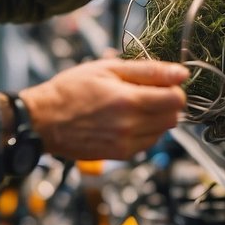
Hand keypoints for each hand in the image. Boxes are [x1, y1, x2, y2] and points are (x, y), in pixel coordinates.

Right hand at [19, 58, 186, 160]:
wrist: (43, 120)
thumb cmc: (70, 90)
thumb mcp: (107, 69)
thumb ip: (147, 70)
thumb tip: (181, 73)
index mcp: (129, 101)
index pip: (177, 99)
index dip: (174, 88)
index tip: (162, 83)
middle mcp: (131, 127)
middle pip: (173, 117)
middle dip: (166, 103)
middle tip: (146, 92)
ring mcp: (126, 144)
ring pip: (163, 132)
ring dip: (156, 118)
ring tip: (132, 106)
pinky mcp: (120, 155)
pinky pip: (148, 143)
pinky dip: (144, 131)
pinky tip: (125, 121)